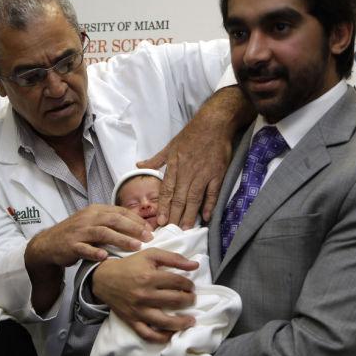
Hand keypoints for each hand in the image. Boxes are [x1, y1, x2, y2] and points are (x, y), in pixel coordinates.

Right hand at [25, 204, 150, 268]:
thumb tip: (137, 226)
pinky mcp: (71, 245)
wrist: (49, 243)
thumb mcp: (93, 222)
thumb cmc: (76, 233)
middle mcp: (88, 218)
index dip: (136, 219)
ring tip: (136, 246)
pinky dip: (95, 252)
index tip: (150, 229)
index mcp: (95, 210)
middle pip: (114, 220)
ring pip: (103, 233)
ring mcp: (79, 232)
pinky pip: (84, 248)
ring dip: (121, 239)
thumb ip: (111, 222)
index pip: (120, 211)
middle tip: (149, 237)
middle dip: (133, 228)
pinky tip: (105, 257)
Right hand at [92, 248, 197, 341]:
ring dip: (182, 322)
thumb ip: (173, 258)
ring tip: (190, 320)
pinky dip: (162, 337)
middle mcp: (145, 295)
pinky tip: (172, 334)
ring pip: (165, 322)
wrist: (104, 278)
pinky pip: (149, 334)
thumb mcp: (150, 255)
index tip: (190, 286)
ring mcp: (138, 311)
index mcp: (149, 277)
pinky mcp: (132, 321)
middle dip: (189, 300)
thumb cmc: (129, 265)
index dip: (188, 284)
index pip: (178, 282)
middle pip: (175, 301)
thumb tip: (195, 265)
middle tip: (191, 298)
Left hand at [138, 86, 251, 225]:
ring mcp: (203, 174)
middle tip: (171, 231)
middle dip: (174, 215)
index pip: (167, 190)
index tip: (159, 221)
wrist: (213, 124)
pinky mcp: (218, 174)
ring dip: (190, 214)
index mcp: (175, 166)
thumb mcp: (170, 146)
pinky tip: (206, 217)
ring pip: (194, 198)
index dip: (163, 206)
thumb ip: (156, 160)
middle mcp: (188, 172)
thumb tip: (138, 165)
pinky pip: (212, 193)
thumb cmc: (190, 135)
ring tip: (185, 228)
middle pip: (180, 198)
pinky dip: (209, 205)